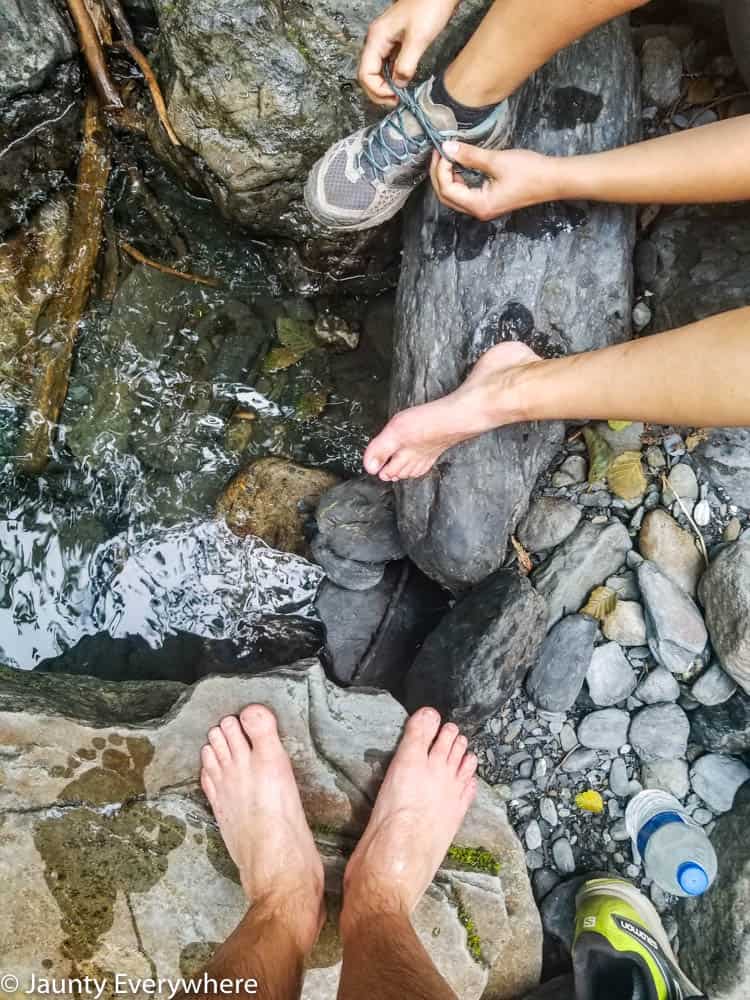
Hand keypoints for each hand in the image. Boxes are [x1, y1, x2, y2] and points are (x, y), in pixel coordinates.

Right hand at [359, 0, 458, 106]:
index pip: (366, 74)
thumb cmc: (429, 7)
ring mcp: (385, 41)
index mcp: (377, 38)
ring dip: (385, 86)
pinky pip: (387, 65)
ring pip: (377, 71)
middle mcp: (376, 40)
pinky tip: (402, 83)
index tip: (394, 97)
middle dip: (378, 92)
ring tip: (399, 96)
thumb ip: (406, 65)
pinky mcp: (395, 42)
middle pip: (368, 75)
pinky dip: (392, 77)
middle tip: (395, 101)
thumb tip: (398, 85)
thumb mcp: (418, 39)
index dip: (377, 90)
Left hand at [430, 142, 560, 219]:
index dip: (441, 169)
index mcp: (479, 205)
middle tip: (439, 152)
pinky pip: (465, 194)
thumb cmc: (529, 171)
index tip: (442, 149)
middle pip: (447, 197)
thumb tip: (448, 147)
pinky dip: (457, 180)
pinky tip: (458, 165)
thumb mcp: (497, 160)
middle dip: (439, 174)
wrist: (553, 180)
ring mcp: (484, 208)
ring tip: (446, 156)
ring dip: (447, 177)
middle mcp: (479, 211)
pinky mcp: (489, 202)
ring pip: (454, 197)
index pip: (448, 190)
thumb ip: (470, 155)